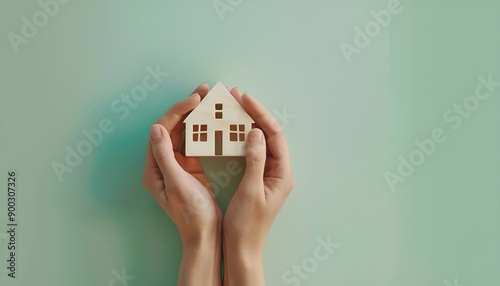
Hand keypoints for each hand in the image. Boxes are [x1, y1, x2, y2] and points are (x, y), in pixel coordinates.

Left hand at [142, 83, 221, 285]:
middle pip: (173, 127)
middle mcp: (163, 163)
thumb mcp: (177, 184)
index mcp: (154, 168)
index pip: (162, 130)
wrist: (206, 234)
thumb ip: (165, 156)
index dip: (177, 112)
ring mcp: (178, 164)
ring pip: (185, 132)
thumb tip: (156, 128)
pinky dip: (204, 130)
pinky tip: (214, 119)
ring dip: (196, 116)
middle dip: (187, 108)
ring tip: (209, 99)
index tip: (194, 100)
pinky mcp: (192, 167)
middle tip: (204, 91)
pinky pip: (196, 142)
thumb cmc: (191, 214)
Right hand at [222, 87, 294, 285]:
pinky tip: (231, 129)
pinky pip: (252, 151)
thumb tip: (256, 133)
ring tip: (233, 107)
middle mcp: (279, 171)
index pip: (275, 135)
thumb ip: (256, 160)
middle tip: (237, 97)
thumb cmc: (247, 225)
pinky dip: (241, 138)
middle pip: (269, 134)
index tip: (245, 99)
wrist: (242, 248)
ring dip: (247, 123)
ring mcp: (269, 174)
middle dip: (254, 114)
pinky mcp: (258, 178)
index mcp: (282, 173)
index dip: (260, 115)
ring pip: (260, 141)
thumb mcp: (250, 191)